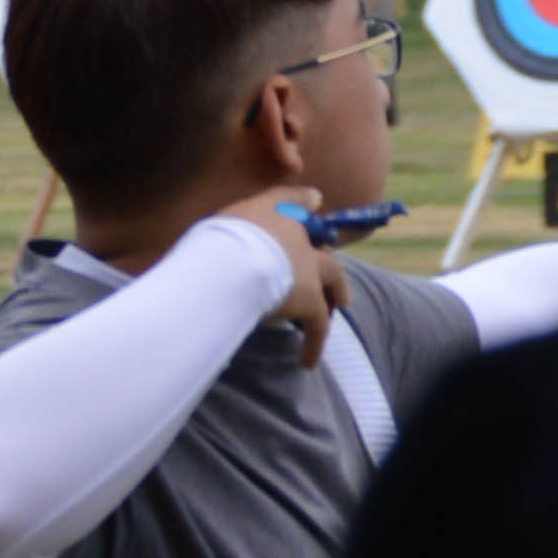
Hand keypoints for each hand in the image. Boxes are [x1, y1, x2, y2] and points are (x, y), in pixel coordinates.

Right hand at [216, 196, 346, 365]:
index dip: (306, 219)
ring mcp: (309, 273)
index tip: (314, 219)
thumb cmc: (222, 237)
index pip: (299, 210)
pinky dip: (314, 344)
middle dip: (331, 276)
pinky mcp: (310, 303)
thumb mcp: (243, 209)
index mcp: (280, 218)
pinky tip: (307, 361)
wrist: (232, 263)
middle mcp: (301, 244)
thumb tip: (317, 196)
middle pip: (325, 261)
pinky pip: (318, 326)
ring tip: (323, 321)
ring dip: (330, 303)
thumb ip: (276, 202)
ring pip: (331, 289)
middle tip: (334, 292)